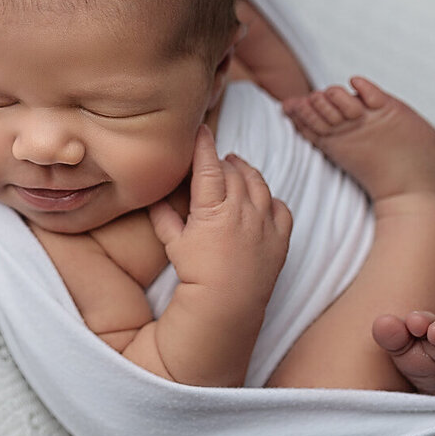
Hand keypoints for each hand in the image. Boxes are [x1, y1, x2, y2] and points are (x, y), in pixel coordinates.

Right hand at [149, 125, 291, 304]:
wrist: (227, 305)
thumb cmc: (196, 275)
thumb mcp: (174, 244)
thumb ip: (164, 216)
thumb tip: (154, 197)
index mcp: (214, 208)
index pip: (209, 166)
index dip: (204, 145)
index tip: (201, 130)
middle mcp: (243, 210)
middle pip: (234, 172)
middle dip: (223, 161)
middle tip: (213, 158)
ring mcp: (265, 223)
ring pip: (259, 185)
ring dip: (246, 173)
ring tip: (237, 167)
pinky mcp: (281, 238)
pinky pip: (281, 208)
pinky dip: (270, 199)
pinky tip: (261, 200)